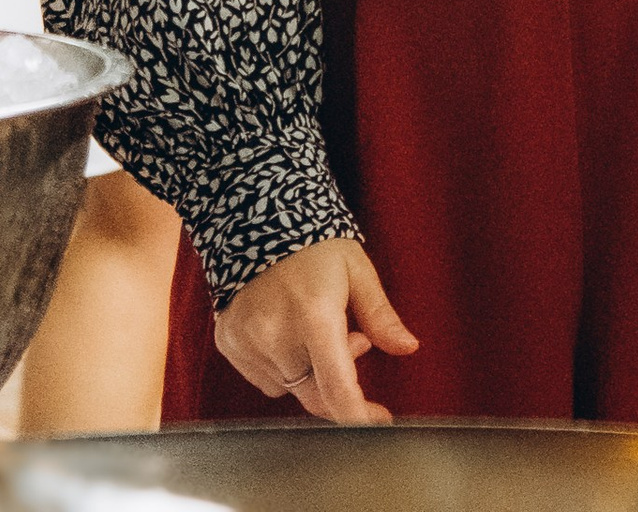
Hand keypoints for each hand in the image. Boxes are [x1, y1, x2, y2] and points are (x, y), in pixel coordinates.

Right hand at [213, 237, 417, 422]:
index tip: (377, 422)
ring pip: (290, 386)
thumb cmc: (314, 242)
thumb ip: (380, 315)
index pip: (336, 388)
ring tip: (317, 326)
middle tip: (356, 341)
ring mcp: (247, 342)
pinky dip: (283, 365)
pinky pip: (265, 377)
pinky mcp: (229, 343)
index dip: (358, 415)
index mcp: (314, 315)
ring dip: (310, 370)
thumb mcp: (356, 270)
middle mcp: (275, 335)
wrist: (256, 216)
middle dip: (340, 383)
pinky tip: (289, 330)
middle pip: (314, 394)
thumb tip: (408, 347)